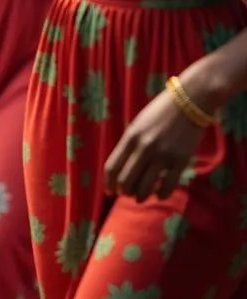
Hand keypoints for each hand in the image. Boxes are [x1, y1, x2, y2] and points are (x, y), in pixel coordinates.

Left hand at [104, 87, 208, 201]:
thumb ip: (130, 144)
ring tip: (140, 197)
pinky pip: (167, 186)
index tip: (109, 190)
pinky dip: (160, 194)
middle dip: (123, 191)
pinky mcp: (181, 161)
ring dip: (140, 196)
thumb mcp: (138, 124)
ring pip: (145, 187)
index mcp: (130, 137)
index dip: (108, 182)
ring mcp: (163, 156)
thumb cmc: (161, 112)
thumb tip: (123, 168)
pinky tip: (158, 194)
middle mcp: (144, 148)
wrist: (190, 101)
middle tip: (125, 194)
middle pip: (126, 180)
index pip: (112, 167)